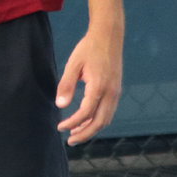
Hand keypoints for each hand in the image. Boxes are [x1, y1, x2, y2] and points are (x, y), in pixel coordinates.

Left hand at [55, 27, 122, 145]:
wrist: (108, 36)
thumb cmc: (88, 48)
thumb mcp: (73, 64)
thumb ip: (66, 85)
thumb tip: (60, 106)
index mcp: (99, 86)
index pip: (85, 113)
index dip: (72, 123)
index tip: (60, 127)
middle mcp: (111, 93)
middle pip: (99, 122)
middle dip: (84, 134)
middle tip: (69, 140)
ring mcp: (116, 92)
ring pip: (106, 119)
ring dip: (91, 129)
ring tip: (76, 133)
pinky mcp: (116, 90)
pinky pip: (108, 112)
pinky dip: (98, 120)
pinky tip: (86, 120)